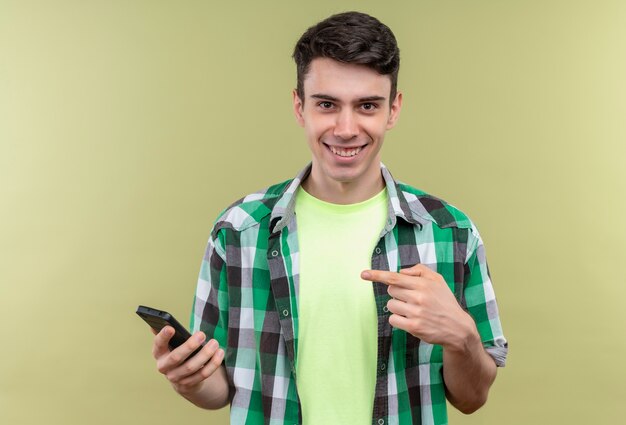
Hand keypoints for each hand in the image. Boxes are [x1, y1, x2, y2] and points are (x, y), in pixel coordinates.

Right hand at [152, 326, 224, 395]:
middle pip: (176, 357)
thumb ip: (169, 334)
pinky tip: (220, 353)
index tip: (171, 328)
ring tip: (215, 343)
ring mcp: (176, 377)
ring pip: (191, 367)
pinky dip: (213, 364)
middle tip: (202, 334)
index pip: (158, 344)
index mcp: (159, 353)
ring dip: (205, 354)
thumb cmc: (177, 351)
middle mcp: (164, 367)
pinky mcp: (188, 384)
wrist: (181, 376)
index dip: (163, 337)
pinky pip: (202, 374)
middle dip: (190, 346)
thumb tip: (166, 321)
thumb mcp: (172, 343)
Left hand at [361, 264, 475, 350]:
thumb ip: (419, 270)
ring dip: (398, 308)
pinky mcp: (414, 327)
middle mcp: (419, 297)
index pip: (395, 277)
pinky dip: (398, 320)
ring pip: (391, 305)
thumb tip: (400, 272)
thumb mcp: (438, 280)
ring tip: (413, 310)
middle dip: (397, 294)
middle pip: (391, 291)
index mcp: (423, 283)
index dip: (377, 275)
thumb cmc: (444, 302)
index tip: (363, 274)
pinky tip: (410, 320)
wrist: (457, 328)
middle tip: (411, 299)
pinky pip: (393, 319)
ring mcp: (416, 312)